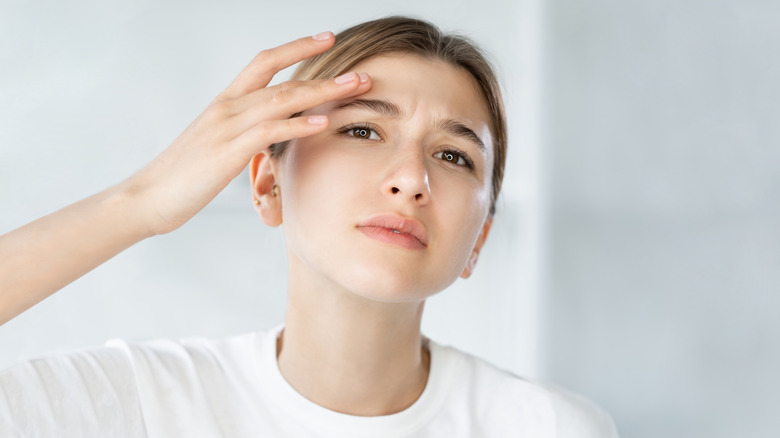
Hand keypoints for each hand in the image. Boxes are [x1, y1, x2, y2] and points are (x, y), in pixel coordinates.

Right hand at [123, 32, 371, 235]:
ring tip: (354, 88)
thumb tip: (269, 133)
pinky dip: (297, 125)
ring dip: (322, 93)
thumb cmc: (184, 175)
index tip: (327, 39)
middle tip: (359, 72)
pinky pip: (268, 131)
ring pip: (281, 100)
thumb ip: (244, 133)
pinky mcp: (227, 151)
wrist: (147, 197)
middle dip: (324, 72)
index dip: (296, 47)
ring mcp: (226, 127)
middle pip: (282, 78)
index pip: (264, 63)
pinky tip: (322, 123)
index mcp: (226, 103)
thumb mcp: (218, 146)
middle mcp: (227, 107)